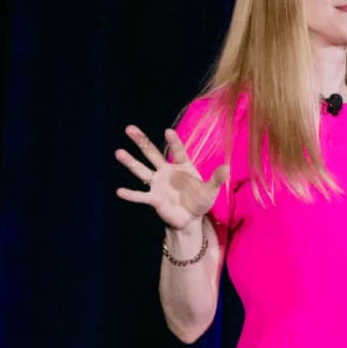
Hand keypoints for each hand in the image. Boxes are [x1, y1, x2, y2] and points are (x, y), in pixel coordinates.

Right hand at [114, 124, 229, 231]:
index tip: (167, 131)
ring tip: (118, 152)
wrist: (190, 219)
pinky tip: (119, 191)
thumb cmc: (201, 201)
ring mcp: (158, 184)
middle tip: (129, 128)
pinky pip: (141, 196)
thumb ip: (217, 179)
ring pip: (142, 170)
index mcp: (182, 166)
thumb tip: (227, 168)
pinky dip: (131, 194)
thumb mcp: (211, 190)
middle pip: (152, 153)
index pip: (177, 151)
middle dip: (141, 141)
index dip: (174, 142)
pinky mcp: (154, 199)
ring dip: (130, 162)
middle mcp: (166, 171)